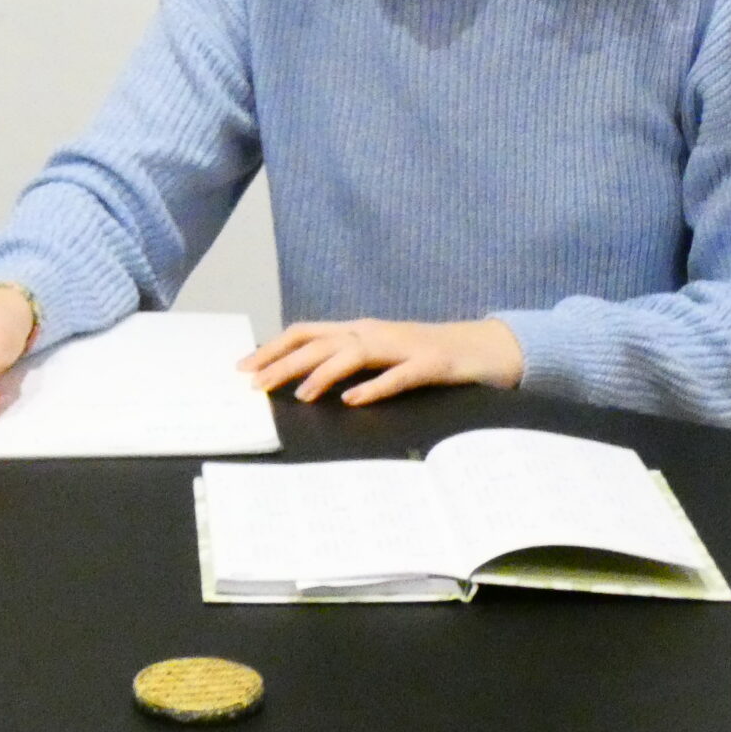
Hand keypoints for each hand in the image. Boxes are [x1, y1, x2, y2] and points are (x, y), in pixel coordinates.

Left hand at [238, 317, 524, 406]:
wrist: (487, 347)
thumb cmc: (427, 354)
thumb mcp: (380, 354)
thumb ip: (347, 360)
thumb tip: (302, 377)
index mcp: (359, 330)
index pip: (305, 333)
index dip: (272, 348)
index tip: (243, 368)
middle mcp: (374, 332)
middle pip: (320, 342)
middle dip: (283, 362)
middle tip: (254, 385)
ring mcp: (403, 346)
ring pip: (353, 353)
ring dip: (322, 373)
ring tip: (299, 395)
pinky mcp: (431, 365)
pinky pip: (398, 376)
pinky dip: (373, 386)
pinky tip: (353, 400)